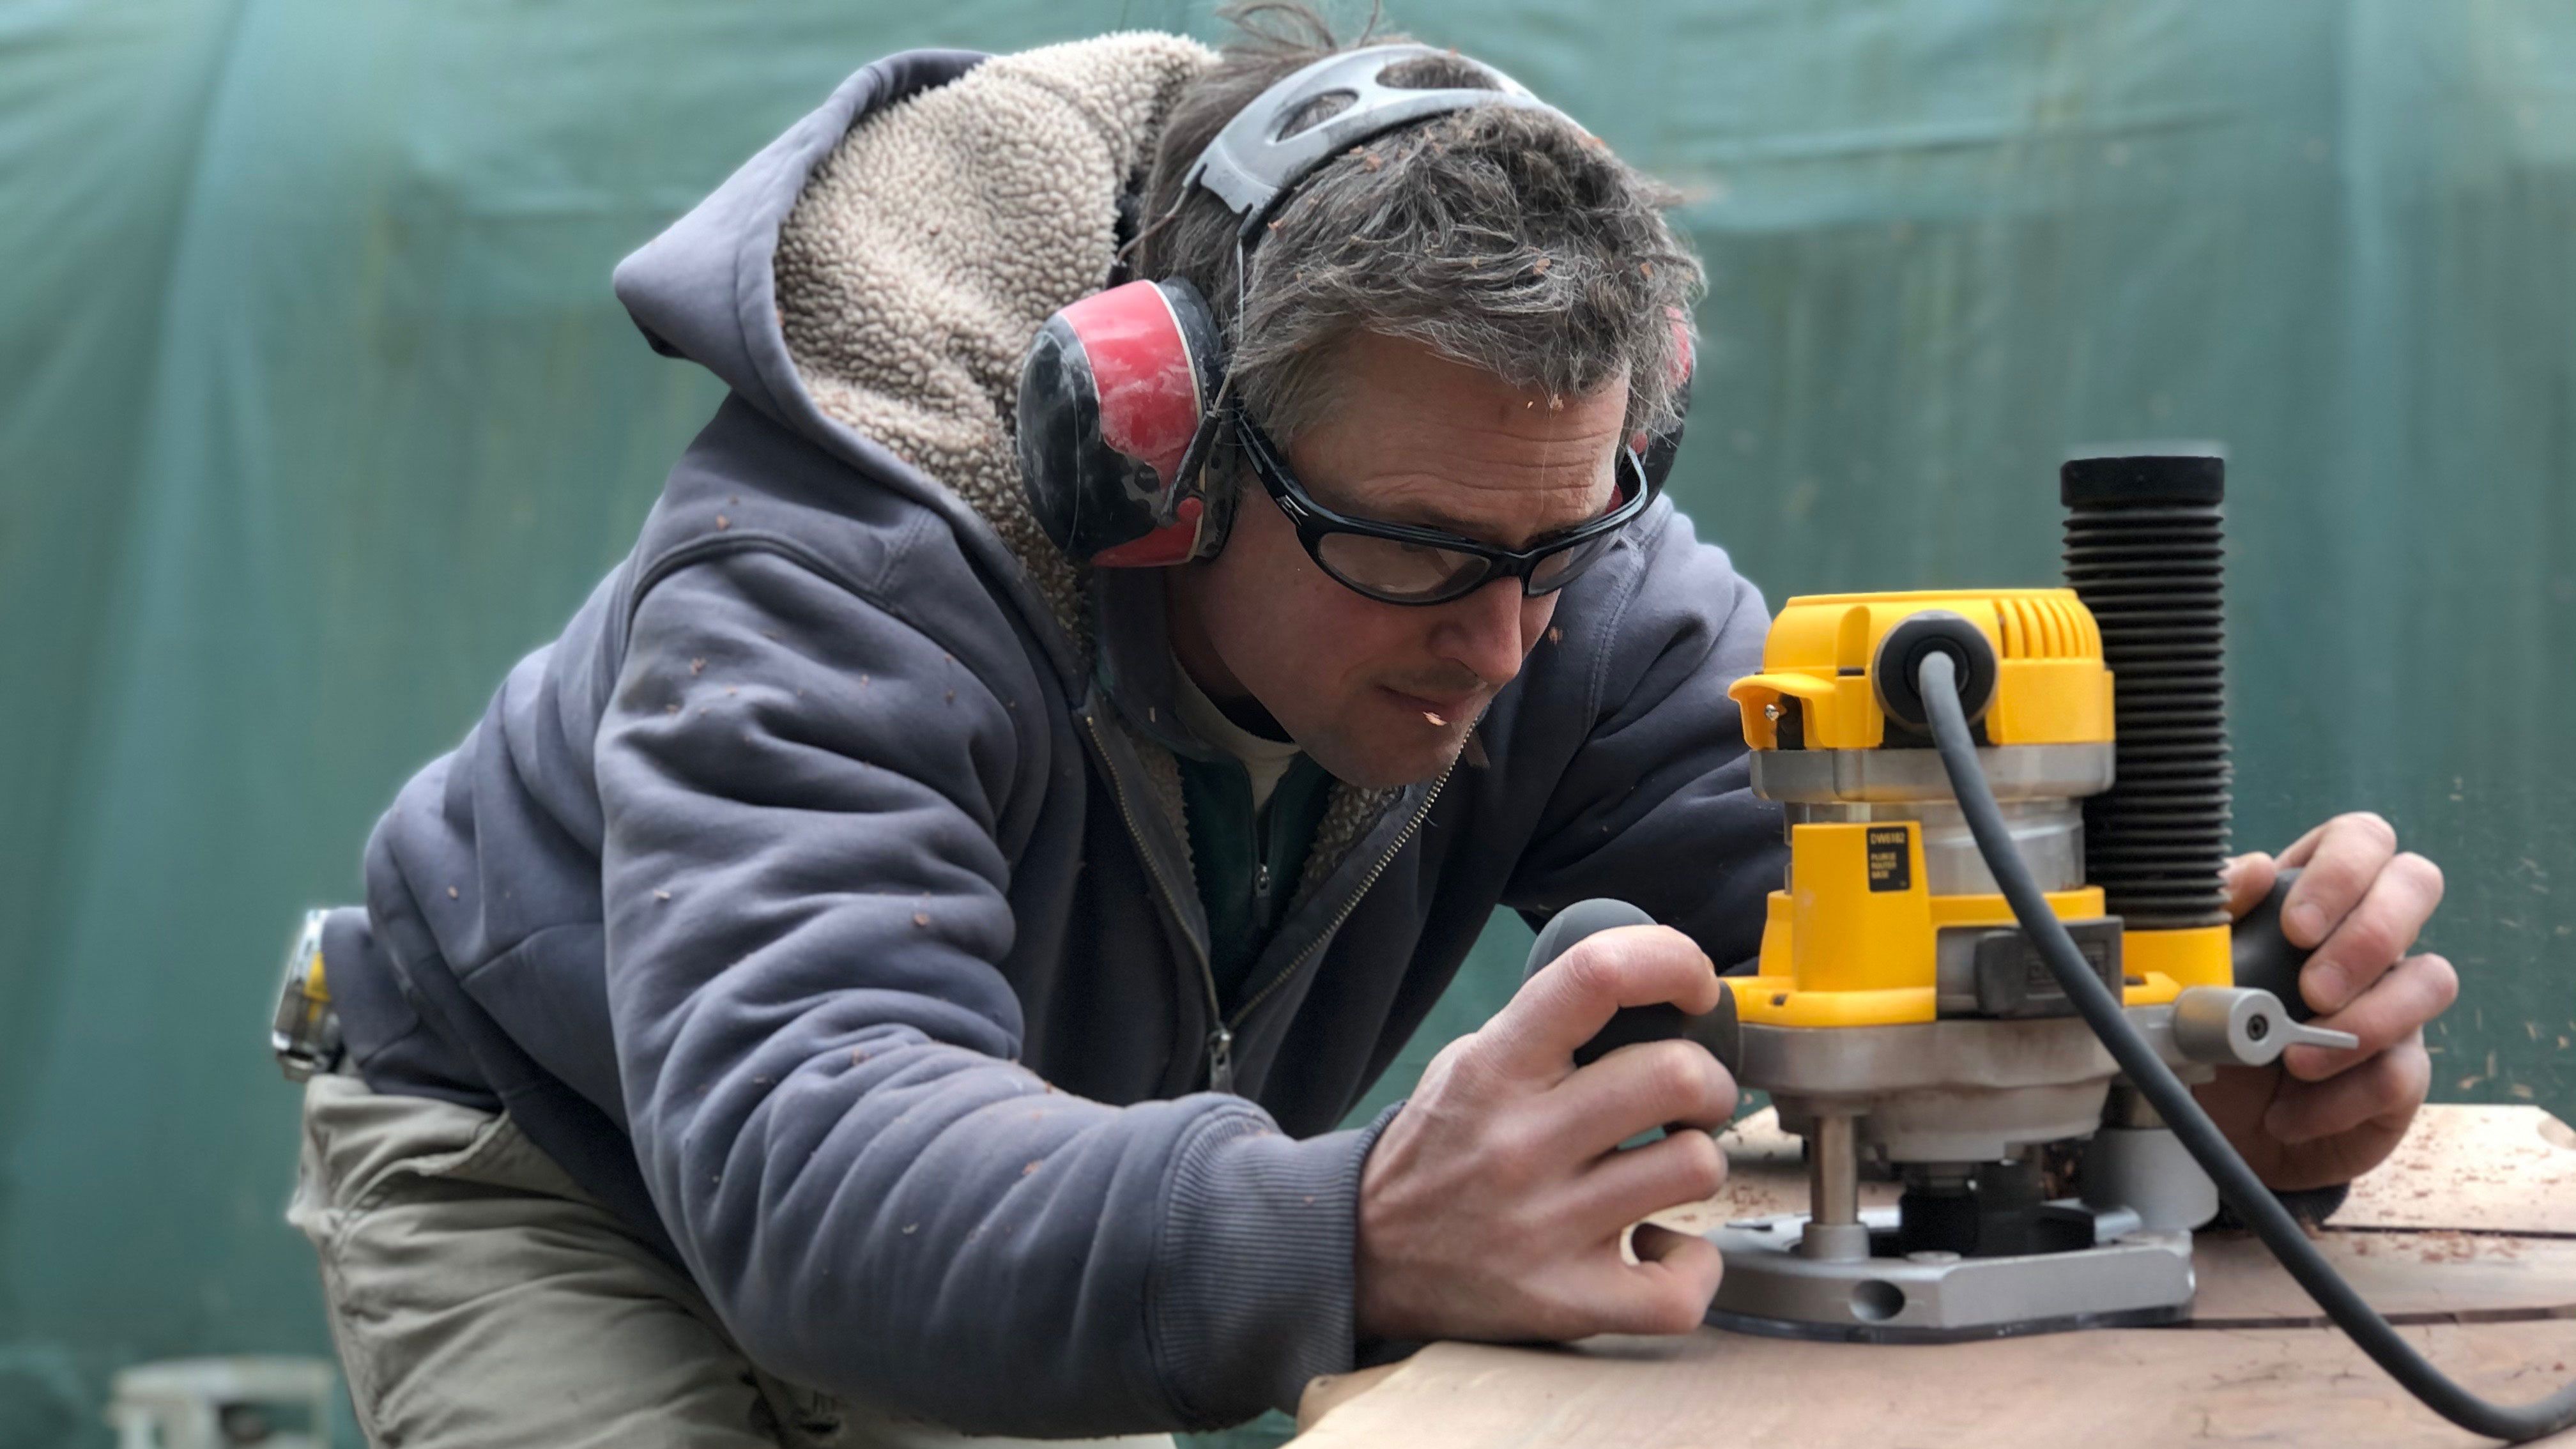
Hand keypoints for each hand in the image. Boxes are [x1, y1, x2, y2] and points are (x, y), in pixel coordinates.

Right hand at [1354, 925, 1736, 1342]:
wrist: (1366, 1255)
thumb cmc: (1438, 1151)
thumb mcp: (1470, 1063)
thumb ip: (1548, 1029)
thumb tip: (1655, 997)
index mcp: (1496, 1069)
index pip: (1596, 976)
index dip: (1671, 962)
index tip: (1693, 985)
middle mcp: (1521, 1144)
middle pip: (1677, 1075)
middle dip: (1708, 1080)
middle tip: (1689, 1098)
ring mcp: (1545, 1228)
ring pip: (1696, 1168)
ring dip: (1698, 1162)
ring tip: (1663, 1169)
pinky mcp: (1564, 1301)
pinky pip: (1679, 1290)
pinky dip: (1691, 1266)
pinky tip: (1660, 1246)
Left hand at [2193, 812, 2454, 1190]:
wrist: (2210, 1122)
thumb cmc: (2204, 1028)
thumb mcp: (2192, 966)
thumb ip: (2215, 911)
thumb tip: (2255, 869)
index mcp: (2311, 896)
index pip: (2361, 839)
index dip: (2342, 870)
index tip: (2298, 927)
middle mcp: (2365, 938)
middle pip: (2417, 883)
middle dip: (2372, 935)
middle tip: (2314, 989)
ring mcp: (2394, 1002)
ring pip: (2433, 979)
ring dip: (2367, 1022)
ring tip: (2295, 1060)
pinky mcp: (2401, 1072)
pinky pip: (2402, 1073)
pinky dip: (2338, 1098)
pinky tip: (2288, 1113)